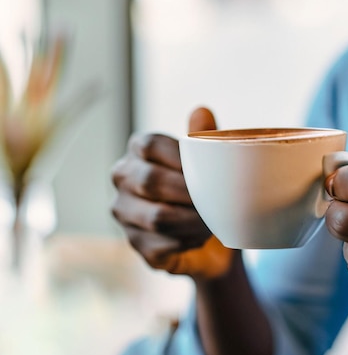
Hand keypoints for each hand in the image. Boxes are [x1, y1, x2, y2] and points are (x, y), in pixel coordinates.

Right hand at [111, 107, 233, 278]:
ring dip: (193, 221)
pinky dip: (188, 242)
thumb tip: (201, 111)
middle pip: (152, 180)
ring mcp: (124, 212)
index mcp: (138, 150)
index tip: (209, 171)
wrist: (213, 235)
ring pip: (158, 216)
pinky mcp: (135, 243)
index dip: (182, 158)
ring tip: (212, 221)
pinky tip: (199, 238)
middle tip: (217, 201)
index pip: (151, 145)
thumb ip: (204, 137)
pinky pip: (162, 244)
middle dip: (191, 193)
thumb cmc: (207, 187)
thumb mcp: (210, 161)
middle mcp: (123, 177)